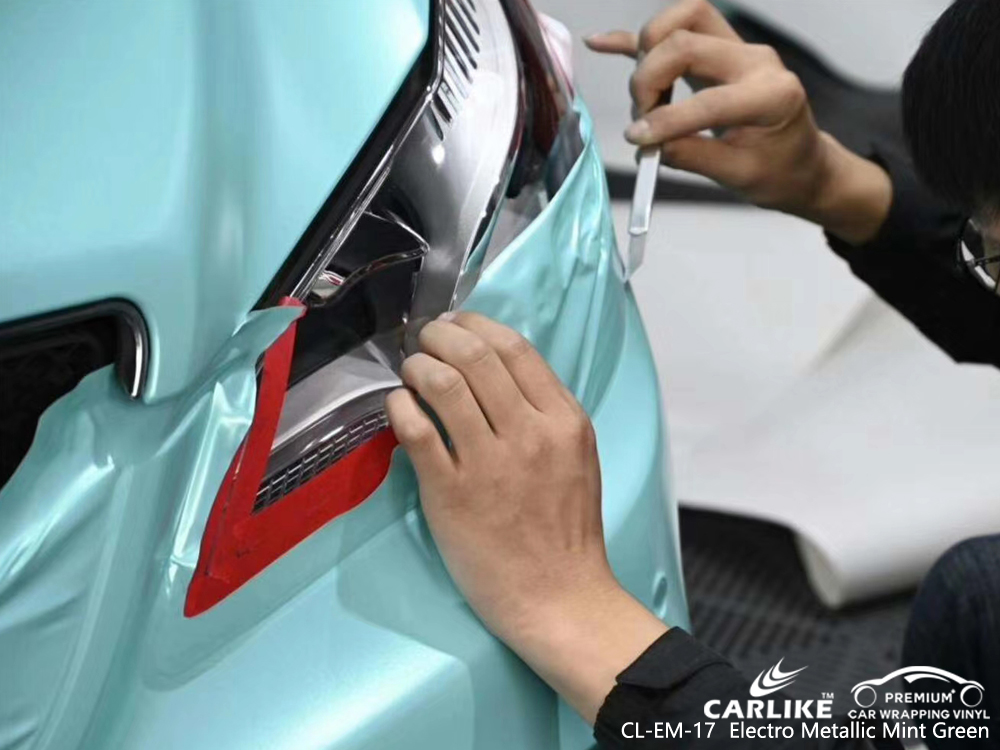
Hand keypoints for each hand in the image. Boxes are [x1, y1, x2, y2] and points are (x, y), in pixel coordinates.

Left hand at [386, 312, 666, 723]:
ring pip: (442, 384)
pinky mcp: (451, 492)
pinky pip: (417, 431)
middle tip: (424, 336)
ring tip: (410, 369)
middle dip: (441, 334)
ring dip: (417, 366)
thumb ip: (545, 415)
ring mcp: (489, 463)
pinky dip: (400, 407)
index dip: (477, 325)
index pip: (515, 349)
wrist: (559, 597)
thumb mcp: (578, 458)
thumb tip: (496, 375)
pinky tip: (398, 406)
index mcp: (564, 421)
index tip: (456, 324)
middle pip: (476, 356)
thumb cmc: (567, 532)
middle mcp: (529, 433)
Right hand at [585, 0, 891, 243]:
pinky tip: (602, 43)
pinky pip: (678, 31)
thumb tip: (650, 143)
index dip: (666, 120)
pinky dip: (638, 40)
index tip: (638, 139)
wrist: (803, 161)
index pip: (708, 99)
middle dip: (650, 78)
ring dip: (650, 48)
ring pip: (687, 19)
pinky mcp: (719, 51)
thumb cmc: (780, 170)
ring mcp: (739, 49)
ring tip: (643, 94)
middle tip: (641, 119)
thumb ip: (693, 156)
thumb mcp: (739, 176)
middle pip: (687, 41)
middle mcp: (756, 60)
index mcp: (772, 95)